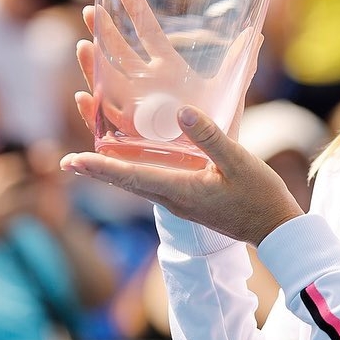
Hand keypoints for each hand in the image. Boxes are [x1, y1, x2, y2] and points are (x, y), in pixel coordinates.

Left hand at [61, 105, 302, 246]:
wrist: (273, 227)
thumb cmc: (259, 197)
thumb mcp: (239, 162)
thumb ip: (210, 137)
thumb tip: (180, 111)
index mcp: (180, 190)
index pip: (131, 178)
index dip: (100, 168)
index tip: (70, 162)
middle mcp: (171, 197)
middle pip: (125, 178)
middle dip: (95, 165)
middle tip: (65, 160)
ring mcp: (177, 198)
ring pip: (134, 179)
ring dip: (110, 165)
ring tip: (88, 158)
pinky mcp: (185, 195)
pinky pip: (149, 179)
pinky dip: (131, 165)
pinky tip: (128, 152)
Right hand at [78, 0, 262, 140]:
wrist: (211, 162)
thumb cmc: (218, 124)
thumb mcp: (228, 94)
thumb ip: (240, 66)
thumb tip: (255, 34)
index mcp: (168, 68)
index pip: (149, 34)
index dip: (138, 13)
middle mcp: (146, 83)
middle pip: (119, 53)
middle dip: (104, 32)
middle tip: (90, 12)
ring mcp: (133, 107)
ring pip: (105, 83)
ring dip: (92, 66)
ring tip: (85, 47)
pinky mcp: (127, 135)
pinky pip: (104, 123)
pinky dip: (93, 111)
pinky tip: (86, 97)